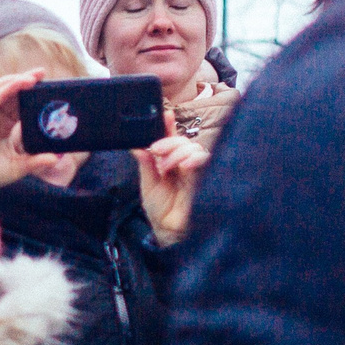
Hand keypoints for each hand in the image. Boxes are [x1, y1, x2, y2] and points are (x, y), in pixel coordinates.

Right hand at [0, 69, 73, 191]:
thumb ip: (36, 161)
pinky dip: (10, 86)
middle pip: (13, 91)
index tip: (51, 90)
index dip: (34, 94)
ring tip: (36, 76)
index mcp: (8, 125)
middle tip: (43, 73)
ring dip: (18, 79)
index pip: (22, 104)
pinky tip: (23, 81)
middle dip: (28, 80)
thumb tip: (55, 159)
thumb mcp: (19, 166)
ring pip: (3, 88)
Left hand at [132, 132, 209, 246]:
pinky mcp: (207, 176)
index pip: (170, 140)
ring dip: (179, 152)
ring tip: (167, 167)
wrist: (169, 230)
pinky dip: (195, 158)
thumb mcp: (148, 184)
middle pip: (183, 141)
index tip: (165, 115)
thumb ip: (146, 165)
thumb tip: (136, 147)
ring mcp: (196, 169)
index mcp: (169, 162)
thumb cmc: (160, 209)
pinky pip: (206, 159)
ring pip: (194, 147)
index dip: (169, 126)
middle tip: (156, 152)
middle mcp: (184, 163)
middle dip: (169, 142)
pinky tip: (184, 165)